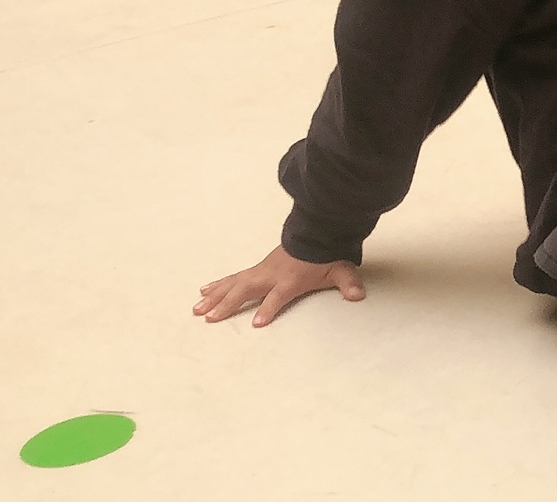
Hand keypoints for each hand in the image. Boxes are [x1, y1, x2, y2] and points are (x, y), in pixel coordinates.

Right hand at [194, 245, 365, 326]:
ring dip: (215, 297)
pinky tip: (203, 291)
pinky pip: (233, 277)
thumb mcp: (340, 269)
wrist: (315, 233)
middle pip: (246, 291)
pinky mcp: (256, 269)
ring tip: (197, 309)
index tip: (257, 323)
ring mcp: (261, 271)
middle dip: (228, 305)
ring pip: (234, 284)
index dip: (268, 309)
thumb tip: (358, 295)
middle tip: (210, 318)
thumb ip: (348, 283)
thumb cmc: (325, 255)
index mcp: (289, 280)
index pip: (277, 297)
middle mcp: (270, 276)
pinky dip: (218, 284)